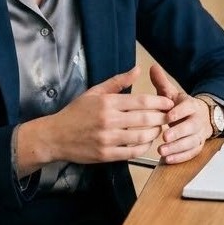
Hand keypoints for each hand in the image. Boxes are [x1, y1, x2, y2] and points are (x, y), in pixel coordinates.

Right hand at [17, 67, 173, 173]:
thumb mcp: (94, 92)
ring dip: (154, 132)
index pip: (141, 101)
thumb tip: (138, 69)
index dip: (160, 102)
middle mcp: (108, 120)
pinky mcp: (105, 155)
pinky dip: (144, 147)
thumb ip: (118, 82)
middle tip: (168, 116)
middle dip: (162, 117)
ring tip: (158, 128)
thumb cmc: (75, 113)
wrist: (54, 136)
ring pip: (141, 136)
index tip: (169, 102)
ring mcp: (107, 139)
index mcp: (107, 103)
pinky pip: (132, 152)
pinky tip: (146, 142)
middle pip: (145, 118)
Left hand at [150, 64, 212, 163]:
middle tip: (165, 137)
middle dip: (178, 133)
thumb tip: (152, 67)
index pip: (188, 108)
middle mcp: (197, 121)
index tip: (168, 117)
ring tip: (162, 151)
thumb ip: (162, 83)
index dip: (179, 112)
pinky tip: (168, 160)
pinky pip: (191, 153)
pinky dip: (180, 157)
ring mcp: (198, 134)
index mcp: (191, 106)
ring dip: (177, 148)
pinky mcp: (197, 146)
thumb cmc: (182, 107)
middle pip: (191, 127)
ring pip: (191, 142)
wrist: (203, 117)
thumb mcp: (172, 94)